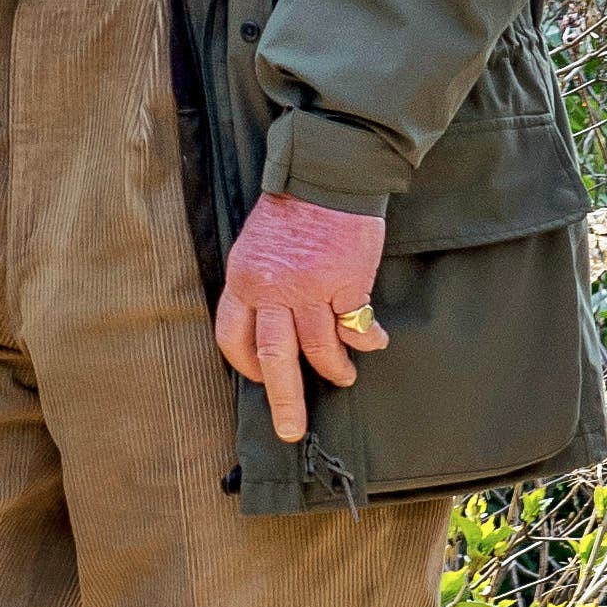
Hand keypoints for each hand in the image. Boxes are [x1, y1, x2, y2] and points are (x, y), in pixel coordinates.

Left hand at [217, 192, 388, 443]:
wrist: (328, 177)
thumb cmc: (291, 213)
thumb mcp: (256, 248)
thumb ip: (258, 288)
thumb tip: (267, 329)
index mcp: (243, 280)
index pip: (232, 337)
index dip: (245, 366)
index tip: (260, 381)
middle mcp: (272, 289)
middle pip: (273, 357)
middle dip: (284, 399)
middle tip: (291, 430)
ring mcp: (310, 288)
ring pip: (318, 349)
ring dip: (334, 370)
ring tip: (342, 378)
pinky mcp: (348, 284)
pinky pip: (356, 327)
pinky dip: (367, 341)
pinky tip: (374, 343)